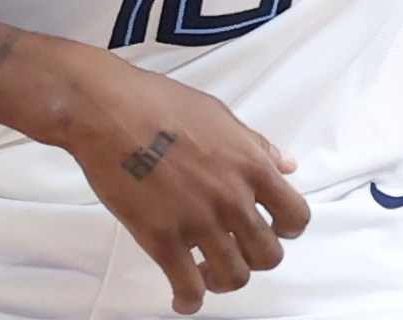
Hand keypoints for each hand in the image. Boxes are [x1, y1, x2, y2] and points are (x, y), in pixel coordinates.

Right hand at [33, 43, 309, 314]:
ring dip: (224, 280)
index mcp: (250, 165)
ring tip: (206, 272)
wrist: (107, 110)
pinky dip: (189, 300)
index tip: (272, 230)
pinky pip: (188, 287)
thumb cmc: (158, 103)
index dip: (287, 229)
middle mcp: (232, 197)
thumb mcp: (219, 115)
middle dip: (254, 258)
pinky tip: (182, 298)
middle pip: (268, 255)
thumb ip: (255, 145)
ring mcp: (199, 221)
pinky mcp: (163, 239)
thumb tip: (285, 165)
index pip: (295, 215)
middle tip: (235, 251)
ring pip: (234, 276)